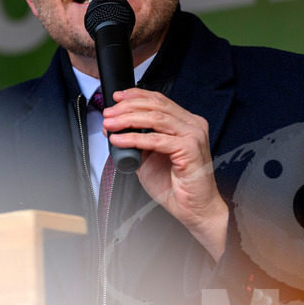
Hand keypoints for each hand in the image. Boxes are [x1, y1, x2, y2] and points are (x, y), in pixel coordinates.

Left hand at [103, 89, 228, 259]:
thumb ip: (138, 141)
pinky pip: (156, 140)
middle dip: (128, 107)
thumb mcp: (150, 158)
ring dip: (128, 120)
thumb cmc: (176, 186)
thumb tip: (115, 128)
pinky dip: (134, 138)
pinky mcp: (190, 149)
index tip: (117, 98)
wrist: (194, 209)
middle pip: (156, 106)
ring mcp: (193, 135)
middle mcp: (192, 125)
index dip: (136, 95)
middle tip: (109, 114)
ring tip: (110, 124)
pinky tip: (120, 140)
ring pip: (155, 118)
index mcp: (186, 123)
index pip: (160, 100)